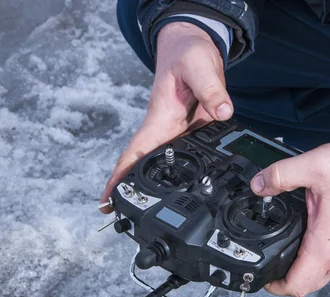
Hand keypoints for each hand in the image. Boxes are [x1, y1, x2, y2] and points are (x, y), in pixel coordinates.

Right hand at [99, 22, 232, 211]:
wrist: (195, 46)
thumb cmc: (189, 53)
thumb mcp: (200, 67)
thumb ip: (211, 90)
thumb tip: (222, 111)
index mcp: (160, 119)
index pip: (134, 154)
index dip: (119, 179)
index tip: (106, 202)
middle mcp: (165, 130)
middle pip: (145, 166)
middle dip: (134, 192)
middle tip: (125, 218)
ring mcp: (178, 132)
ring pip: (167, 164)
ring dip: (159, 186)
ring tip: (156, 213)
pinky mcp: (191, 131)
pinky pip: (186, 154)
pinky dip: (185, 171)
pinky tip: (190, 186)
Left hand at [250, 136, 329, 296]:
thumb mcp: (315, 166)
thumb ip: (282, 175)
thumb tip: (258, 184)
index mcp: (326, 247)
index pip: (297, 287)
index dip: (275, 287)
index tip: (262, 275)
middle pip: (309, 286)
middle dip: (286, 281)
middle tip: (270, 264)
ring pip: (322, 274)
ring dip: (302, 269)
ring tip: (284, 249)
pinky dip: (317, 258)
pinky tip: (308, 235)